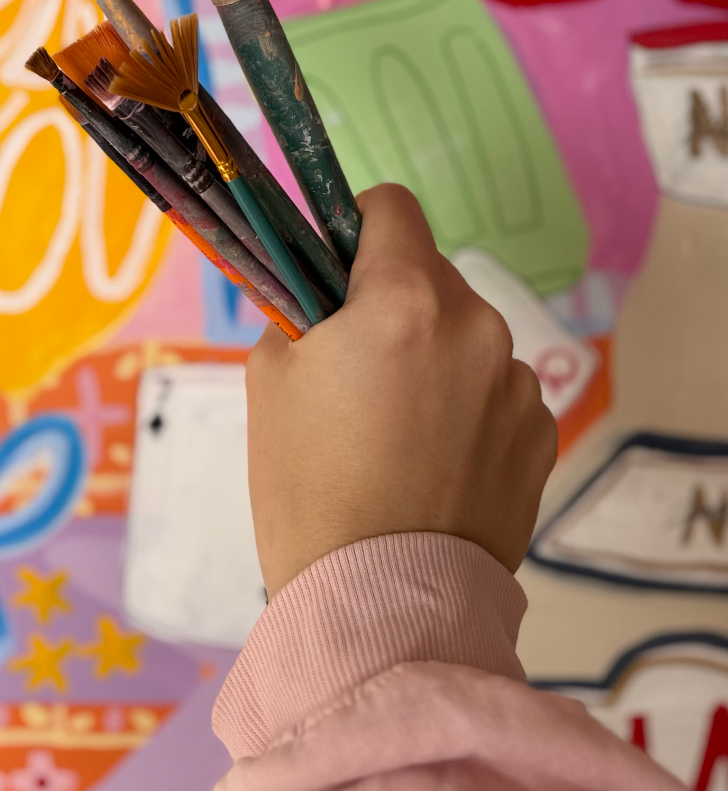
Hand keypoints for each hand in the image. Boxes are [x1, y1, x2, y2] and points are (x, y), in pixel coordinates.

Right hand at [246, 183, 557, 596]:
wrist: (379, 604)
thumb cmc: (308, 487)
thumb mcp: (269, 379)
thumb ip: (300, 313)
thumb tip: (323, 301)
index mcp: (404, 299)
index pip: (392, 206)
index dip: (358, 226)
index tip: (340, 265)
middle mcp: (475, 326)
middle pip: (429, 276)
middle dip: (392, 303)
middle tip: (357, 368)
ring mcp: (517, 382)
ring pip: (465, 336)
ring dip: (435, 357)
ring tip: (399, 432)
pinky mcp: (540, 433)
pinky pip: (497, 391)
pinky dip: (468, 408)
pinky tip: (436, 464)